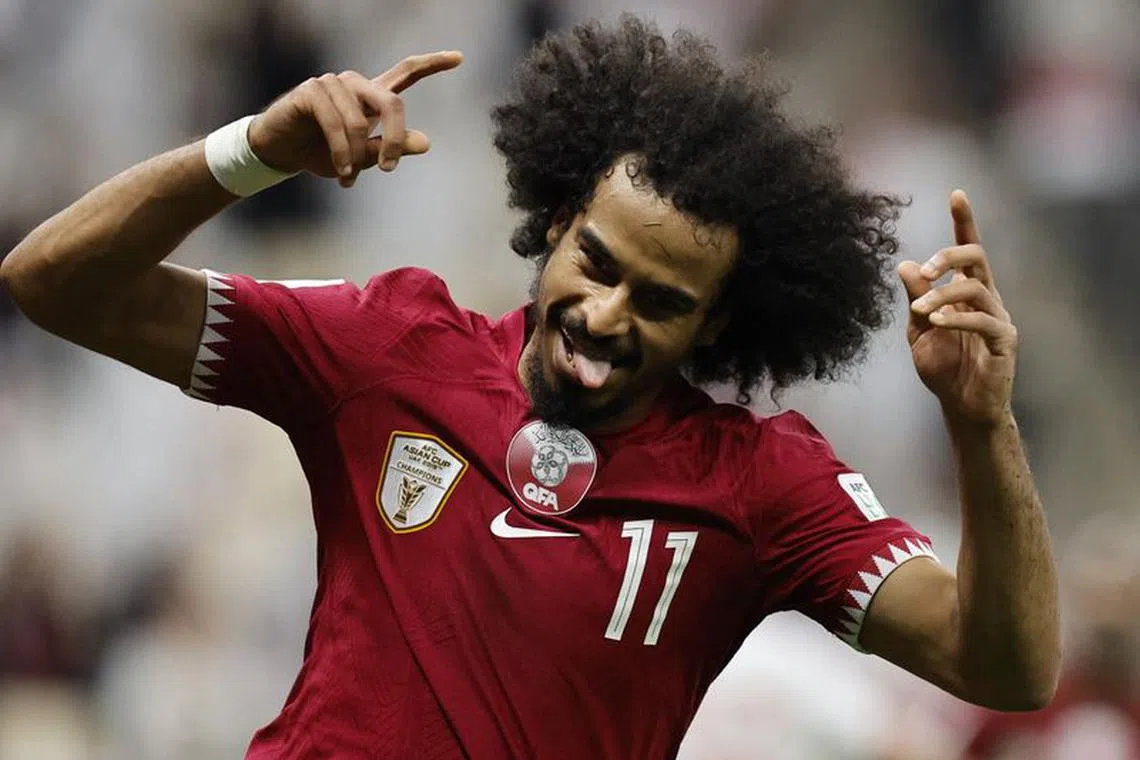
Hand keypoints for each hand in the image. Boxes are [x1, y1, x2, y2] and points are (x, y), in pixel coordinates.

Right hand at [247, 51, 463, 187]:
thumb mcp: (362, 157)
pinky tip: (341, 173)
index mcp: (371, 96)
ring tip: (348, 178)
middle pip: (392, 102)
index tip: (460, 57)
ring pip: (360, 121)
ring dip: (356, 157)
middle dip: (395, 138)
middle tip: (389, 168)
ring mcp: (332, 83)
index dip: (433, 64)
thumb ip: (391, 148)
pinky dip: (341, 153)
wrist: (281, 153)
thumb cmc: (323, 152)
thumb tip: (426, 143)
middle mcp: (355, 84)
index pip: (406, 72)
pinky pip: (335, 124)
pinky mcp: (310, 91)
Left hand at [898, 191, 1017, 425]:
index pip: (968, 250)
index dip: (964, 222)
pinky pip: (984, 321)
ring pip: (976, 289)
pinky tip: (936, 322)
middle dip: (949, 256)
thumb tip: (904, 264)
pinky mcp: (1005, 341)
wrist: (961, 406)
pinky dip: (957, 318)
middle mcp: (987, 298)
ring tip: (922, 312)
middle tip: (925, 270)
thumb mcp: (919, 330)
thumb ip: (915, 299)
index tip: (957, 194)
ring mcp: (998, 318)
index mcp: (966, 292)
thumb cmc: (943, 367)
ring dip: (943, 296)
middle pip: (977, 258)